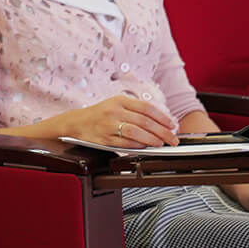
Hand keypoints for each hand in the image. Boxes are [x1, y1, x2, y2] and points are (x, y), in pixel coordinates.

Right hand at [61, 94, 178, 147]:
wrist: (76, 123)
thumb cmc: (99, 114)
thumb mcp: (115, 105)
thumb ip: (135, 111)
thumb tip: (160, 123)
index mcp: (119, 100)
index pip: (146, 107)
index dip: (162, 117)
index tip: (172, 125)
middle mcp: (114, 111)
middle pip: (144, 121)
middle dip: (162, 132)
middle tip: (172, 139)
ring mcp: (108, 125)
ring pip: (136, 132)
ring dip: (152, 139)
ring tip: (161, 144)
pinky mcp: (104, 138)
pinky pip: (125, 143)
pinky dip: (138, 146)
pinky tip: (145, 147)